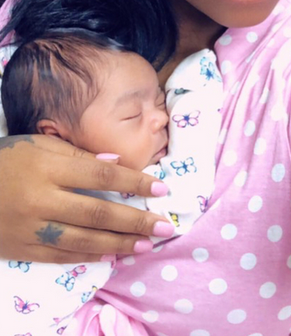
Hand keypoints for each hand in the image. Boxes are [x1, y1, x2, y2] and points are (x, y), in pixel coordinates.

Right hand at [0, 134, 172, 262]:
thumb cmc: (7, 159)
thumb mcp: (39, 144)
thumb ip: (77, 154)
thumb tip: (116, 163)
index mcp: (48, 166)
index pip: (101, 174)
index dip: (134, 181)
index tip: (161, 189)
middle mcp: (42, 198)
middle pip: (98, 211)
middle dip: (136, 220)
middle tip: (165, 227)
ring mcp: (32, 227)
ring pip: (85, 239)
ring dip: (120, 243)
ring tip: (147, 244)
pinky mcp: (24, 249)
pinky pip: (63, 255)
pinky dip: (91, 256)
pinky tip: (113, 256)